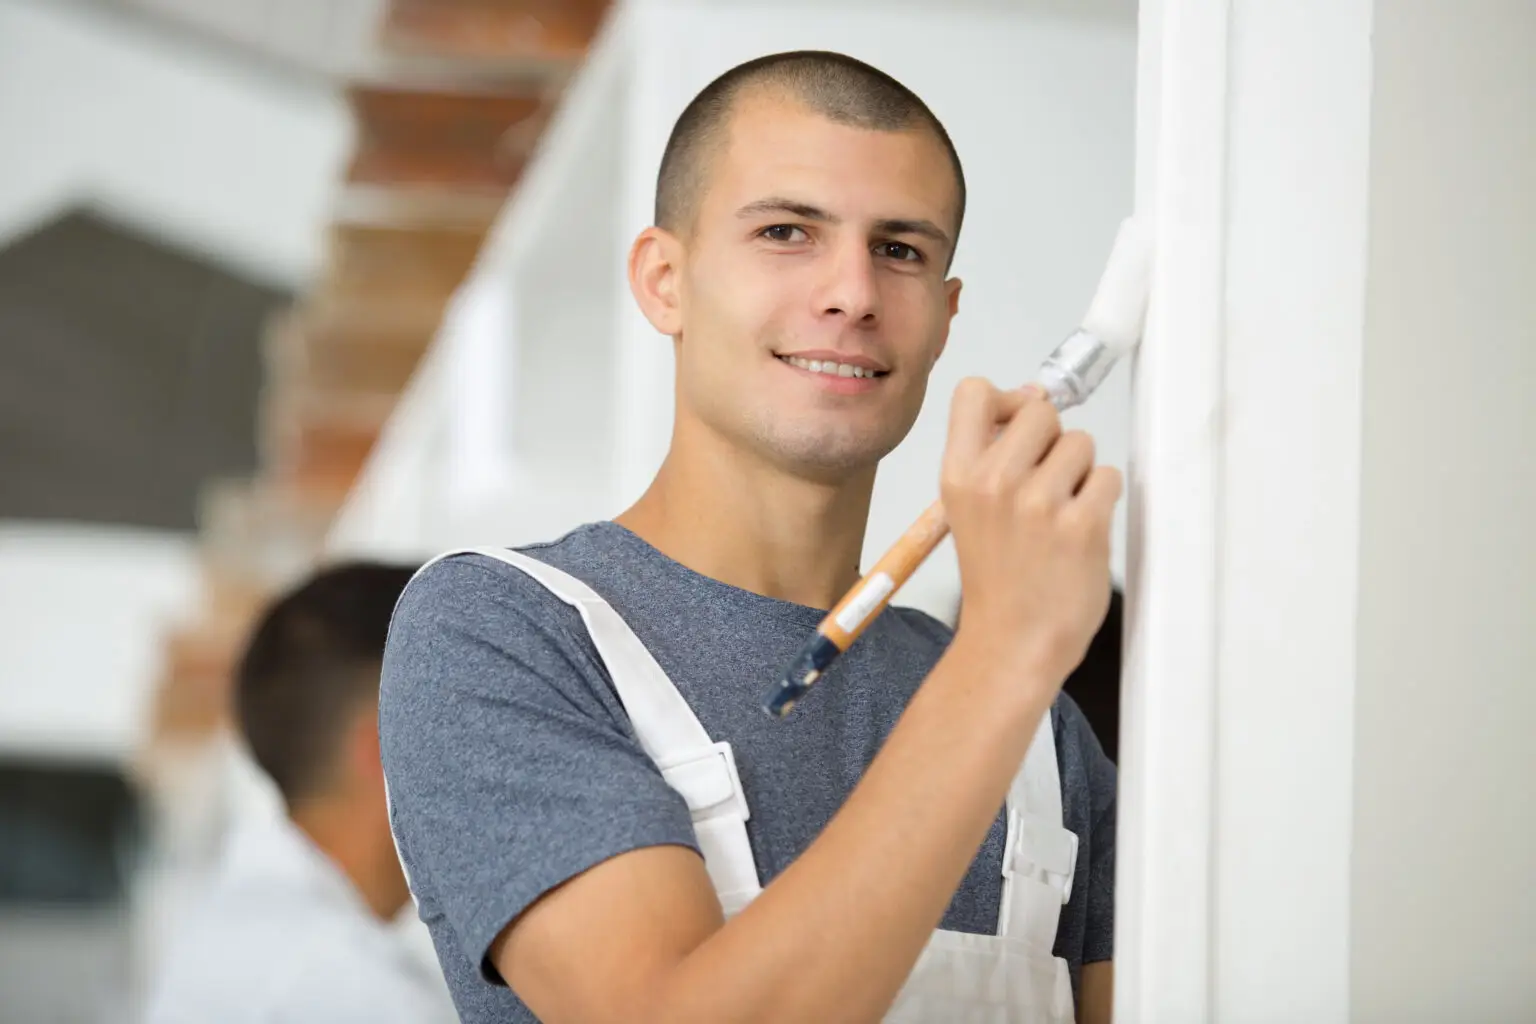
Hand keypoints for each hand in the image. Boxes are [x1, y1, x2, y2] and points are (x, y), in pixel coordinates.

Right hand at [940, 378, 1121, 684]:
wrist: (1013, 641)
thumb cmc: (998, 578)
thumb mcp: (969, 508)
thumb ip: (995, 452)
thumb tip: (1034, 394)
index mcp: (958, 476)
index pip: (974, 391)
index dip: (1005, 400)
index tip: (1015, 425)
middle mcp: (994, 483)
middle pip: (1041, 410)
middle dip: (1052, 440)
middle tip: (1045, 483)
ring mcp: (1039, 503)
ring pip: (1081, 442)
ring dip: (1080, 472)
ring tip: (1061, 513)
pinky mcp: (1082, 525)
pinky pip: (1108, 477)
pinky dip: (1102, 500)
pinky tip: (1080, 530)